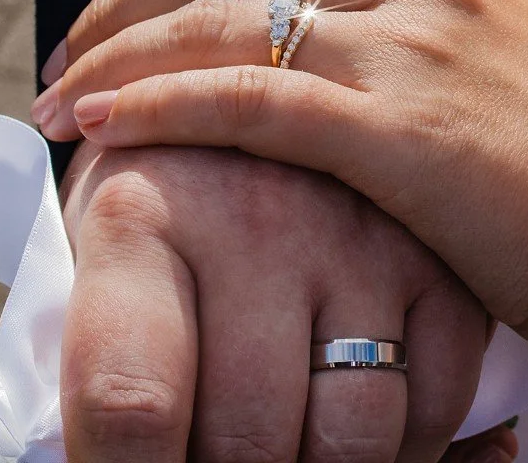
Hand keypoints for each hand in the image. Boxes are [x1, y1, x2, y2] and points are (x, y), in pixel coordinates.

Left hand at [58, 142, 489, 462]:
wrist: (243, 100)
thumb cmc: (157, 202)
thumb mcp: (91, 256)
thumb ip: (99, 362)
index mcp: (137, 213)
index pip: (131, 406)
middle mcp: (255, 218)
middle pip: (247, 439)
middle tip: (210, 459)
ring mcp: (356, 235)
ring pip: (348, 441)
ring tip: (275, 446)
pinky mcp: (433, 257)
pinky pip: (435, 405)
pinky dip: (399, 449)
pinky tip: (346, 427)